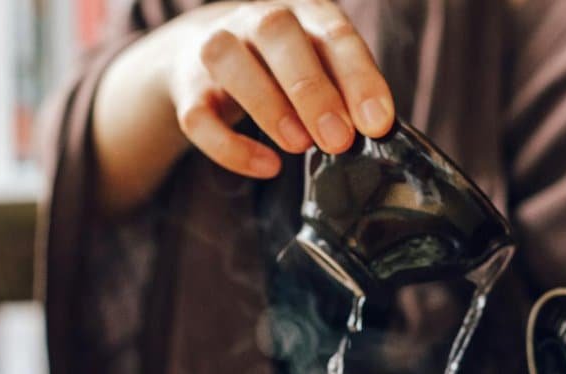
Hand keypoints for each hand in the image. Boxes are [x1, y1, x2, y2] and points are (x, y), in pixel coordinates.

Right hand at [171, 0, 395, 176]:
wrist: (207, 51)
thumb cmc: (284, 64)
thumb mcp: (322, 65)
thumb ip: (346, 90)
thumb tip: (375, 130)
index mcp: (304, 12)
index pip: (334, 34)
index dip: (359, 78)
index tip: (377, 123)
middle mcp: (256, 20)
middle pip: (277, 33)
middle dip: (311, 89)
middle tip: (337, 139)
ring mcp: (216, 49)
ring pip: (228, 60)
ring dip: (267, 104)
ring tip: (299, 146)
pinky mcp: (188, 89)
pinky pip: (197, 115)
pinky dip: (230, 146)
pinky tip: (267, 166)